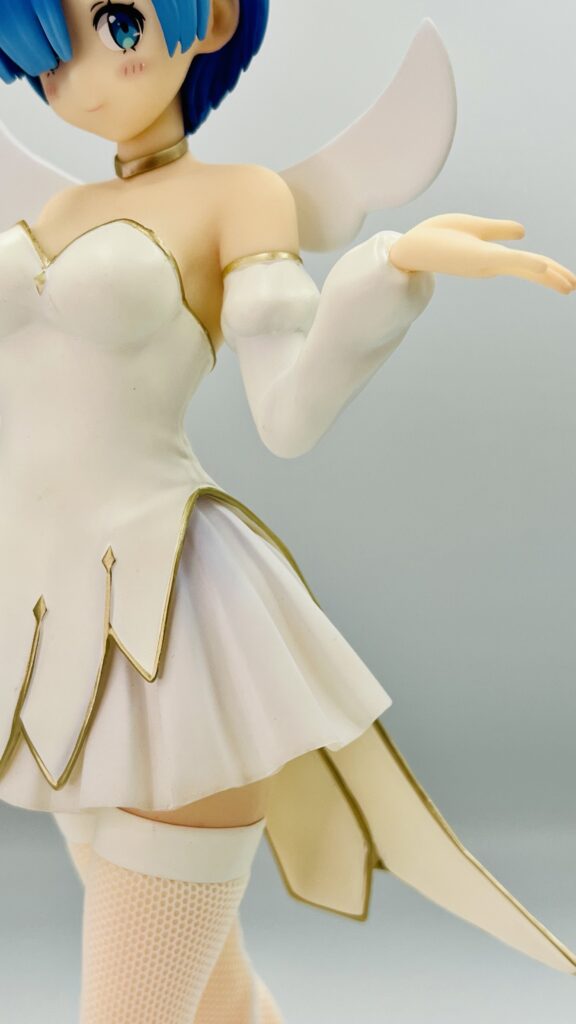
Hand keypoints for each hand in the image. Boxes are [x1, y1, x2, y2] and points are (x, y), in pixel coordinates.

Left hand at [388, 214, 575, 293]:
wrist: (410, 246)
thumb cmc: (436, 237)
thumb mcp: (475, 227)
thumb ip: (499, 230)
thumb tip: (523, 232)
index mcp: (492, 257)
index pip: (528, 264)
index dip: (549, 270)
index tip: (568, 281)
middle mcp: (492, 264)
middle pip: (530, 270)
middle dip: (553, 278)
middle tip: (574, 288)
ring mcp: (487, 263)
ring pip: (524, 268)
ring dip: (548, 275)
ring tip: (568, 285)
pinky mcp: (478, 259)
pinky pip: (507, 260)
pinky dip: (526, 265)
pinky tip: (543, 268)